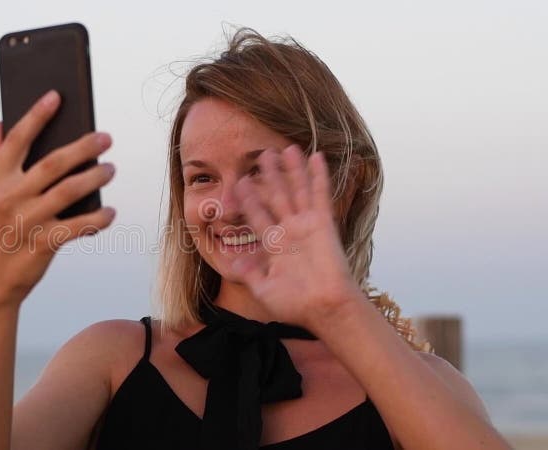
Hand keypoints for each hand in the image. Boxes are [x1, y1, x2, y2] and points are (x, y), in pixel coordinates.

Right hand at [0, 90, 116, 304]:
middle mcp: (9, 197)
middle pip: (53, 163)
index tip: (57, 96)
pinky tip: (110, 211)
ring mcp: (27, 221)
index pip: (17, 139)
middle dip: (84, 147)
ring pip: (70, 191)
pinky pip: (79, 226)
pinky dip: (98, 218)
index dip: (37, 116)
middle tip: (106, 137)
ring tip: (111, 169)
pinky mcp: (43, 244)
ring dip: (96, 177)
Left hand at [231, 145, 362, 330]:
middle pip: (277, 196)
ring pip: (297, 190)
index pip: (257, 216)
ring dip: (291, 169)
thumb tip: (234, 263)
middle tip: (261, 154)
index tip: (239, 182)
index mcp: (275, 246)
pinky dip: (318, 175)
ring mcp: (307, 225)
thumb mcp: (264, 290)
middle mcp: (290, 231)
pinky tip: (315, 156)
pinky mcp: (324, 223)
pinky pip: (320, 194)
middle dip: (269, 176)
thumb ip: (250, 274)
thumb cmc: (295, 305)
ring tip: (285, 148)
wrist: (323, 309)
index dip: (248, 199)